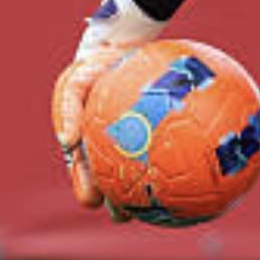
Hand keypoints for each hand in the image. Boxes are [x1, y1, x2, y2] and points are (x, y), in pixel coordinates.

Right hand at [50, 0, 165, 212]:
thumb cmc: (97, 66)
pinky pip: (171, 146)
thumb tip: (67, 141)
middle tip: (123, 215)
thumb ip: (66, 108)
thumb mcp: (75, 82)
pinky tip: (193, 173)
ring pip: (141, 168)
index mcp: (89, 136)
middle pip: (111, 176)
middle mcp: (109, 140)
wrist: (124, 44)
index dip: (87, 187)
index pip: (85, 168)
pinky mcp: (157, 129)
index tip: (92, 201)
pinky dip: (178, 160)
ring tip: (155, 207)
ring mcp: (133, 135)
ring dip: (145, 189)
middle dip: (117, 199)